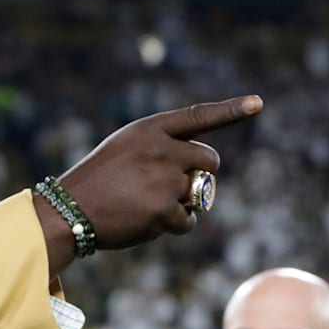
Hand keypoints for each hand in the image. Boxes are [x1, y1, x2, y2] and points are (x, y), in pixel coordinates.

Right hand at [59, 95, 261, 249]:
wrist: (69, 211)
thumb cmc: (96, 181)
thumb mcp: (125, 150)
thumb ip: (161, 149)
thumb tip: (202, 171)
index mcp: (150, 130)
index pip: (199, 117)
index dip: (231, 109)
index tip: (259, 102)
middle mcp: (162, 150)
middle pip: (209, 161)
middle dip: (200, 176)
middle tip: (175, 187)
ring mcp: (164, 180)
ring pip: (199, 195)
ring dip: (183, 204)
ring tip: (147, 206)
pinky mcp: (163, 209)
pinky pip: (187, 221)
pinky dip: (172, 225)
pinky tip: (146, 222)